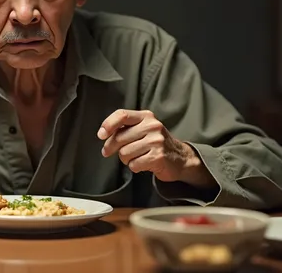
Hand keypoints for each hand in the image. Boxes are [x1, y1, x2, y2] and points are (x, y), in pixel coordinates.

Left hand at [98, 109, 212, 185]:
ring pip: (124, 153)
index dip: (108, 124)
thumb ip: (125, 128)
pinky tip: (144, 163)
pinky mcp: (158, 157)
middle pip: (119, 138)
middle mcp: (152, 126)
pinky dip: (135, 167)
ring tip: (136, 157)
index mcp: (146, 116)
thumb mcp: (143, 129)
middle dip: (112, 148)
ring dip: (126, 159)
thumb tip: (103, 135)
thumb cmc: (156, 143)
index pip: (122, 115)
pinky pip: (134, 164)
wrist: (181, 158)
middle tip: (112, 152)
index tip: (101, 135)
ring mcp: (156, 141)